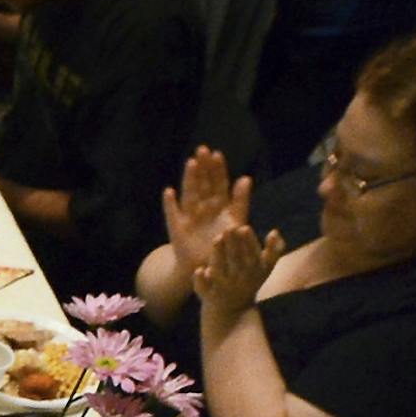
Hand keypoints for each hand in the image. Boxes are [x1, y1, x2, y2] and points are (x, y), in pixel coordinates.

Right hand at [161, 147, 251, 275]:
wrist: (209, 267)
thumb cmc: (224, 245)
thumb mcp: (236, 221)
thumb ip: (240, 200)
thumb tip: (246, 178)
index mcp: (218, 204)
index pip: (218, 182)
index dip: (217, 169)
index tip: (217, 154)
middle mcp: (203, 206)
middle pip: (203, 183)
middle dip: (202, 166)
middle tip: (202, 149)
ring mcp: (189, 215)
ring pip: (190, 193)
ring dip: (189, 178)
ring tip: (191, 163)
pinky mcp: (177, 226)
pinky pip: (172, 213)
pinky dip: (170, 203)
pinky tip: (169, 192)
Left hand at [192, 224, 284, 316]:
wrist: (232, 313)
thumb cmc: (250, 282)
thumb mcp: (266, 269)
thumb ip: (273, 251)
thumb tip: (274, 231)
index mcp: (254, 274)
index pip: (253, 256)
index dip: (249, 243)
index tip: (244, 227)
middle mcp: (239, 281)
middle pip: (236, 261)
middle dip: (233, 245)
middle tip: (229, 227)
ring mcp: (223, 289)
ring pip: (220, 272)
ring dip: (219, 256)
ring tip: (217, 238)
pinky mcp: (208, 296)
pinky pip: (204, 290)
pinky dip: (201, 281)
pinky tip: (200, 270)